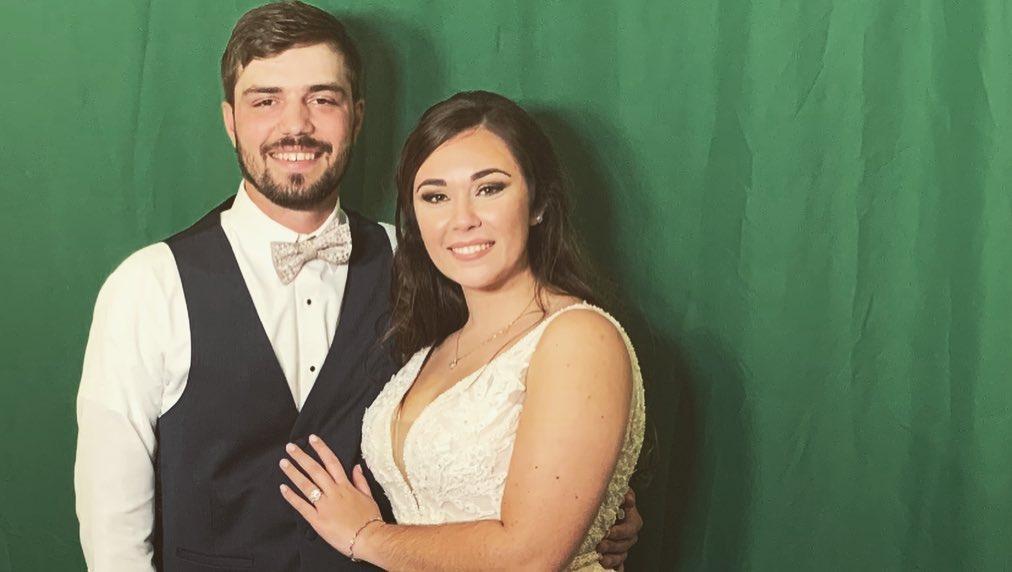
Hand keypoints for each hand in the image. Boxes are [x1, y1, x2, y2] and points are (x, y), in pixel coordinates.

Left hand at [279, 435, 383, 557]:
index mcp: (345, 486)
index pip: (331, 462)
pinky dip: (292, 496)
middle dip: (301, 457)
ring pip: (306, 485)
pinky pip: (302, 506)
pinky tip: (283, 488)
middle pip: (315, 470)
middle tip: (290, 447)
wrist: (369, 538)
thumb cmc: (370, 519)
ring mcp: (324, 506)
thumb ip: (360, 481)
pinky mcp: (318, 520)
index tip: (312, 439)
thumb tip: (356, 466)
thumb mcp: (368, 496)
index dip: (321, 449)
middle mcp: (333, 492)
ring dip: (293, 473)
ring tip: (283, 463)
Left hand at [596, 488, 642, 569]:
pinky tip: (609, 570)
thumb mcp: (617, 493)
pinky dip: (615, 568)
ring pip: (621, 556)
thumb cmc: (611, 499)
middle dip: (612, 546)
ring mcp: (623, 546)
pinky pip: (618, 565)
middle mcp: (630, 536)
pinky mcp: (616, 555)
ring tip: (600, 559)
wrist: (604, 506)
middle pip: (625, 544)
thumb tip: (628, 499)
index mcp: (633, 521)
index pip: (630, 528)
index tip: (608, 531)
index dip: (620, 532)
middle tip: (600, 545)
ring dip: (611, 559)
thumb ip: (623, 494)